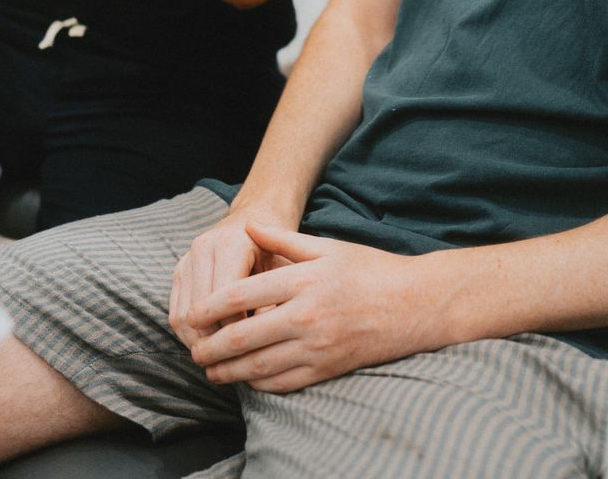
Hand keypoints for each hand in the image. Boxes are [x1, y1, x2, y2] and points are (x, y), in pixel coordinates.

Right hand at [168, 211, 292, 350]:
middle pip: (199, 311)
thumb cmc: (276, 249)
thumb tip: (264, 333)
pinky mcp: (178, 271)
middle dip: (215, 343)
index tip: (253, 350)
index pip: (226, 299)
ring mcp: (186, 259)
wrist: (258, 217)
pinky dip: (189, 335)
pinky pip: (175, 312)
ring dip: (198, 343)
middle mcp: (203, 248)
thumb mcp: (284, 268)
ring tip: (219, 362)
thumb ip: (274, 297)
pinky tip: (208, 347)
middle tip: (233, 366)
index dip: (237, 330)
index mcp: (231, 243)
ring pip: (182, 316)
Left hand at [184, 223, 448, 393]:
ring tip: (211, 370)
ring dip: (229, 371)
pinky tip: (246, 380)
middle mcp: (306, 316)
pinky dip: (260, 384)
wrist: (414, 304)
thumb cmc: (369, 269)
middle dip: (211, 347)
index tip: (193, 314)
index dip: (209, 307)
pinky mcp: (328, 368)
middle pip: (243, 337)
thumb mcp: (327, 245)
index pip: (241, 296)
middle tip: (193, 350)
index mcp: (302, 281)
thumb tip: (247, 223)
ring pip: (260, 365)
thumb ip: (282, 238)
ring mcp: (317, 346)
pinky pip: (284, 382)